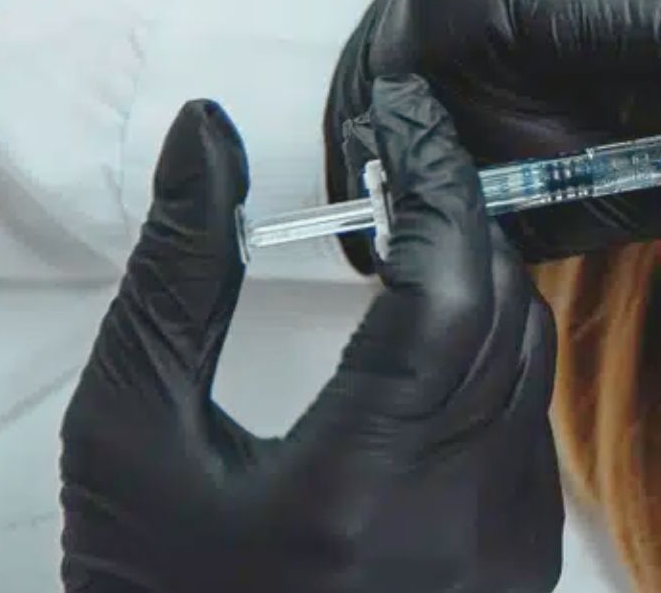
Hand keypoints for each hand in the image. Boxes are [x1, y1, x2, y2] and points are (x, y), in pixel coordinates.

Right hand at [62, 78, 561, 592]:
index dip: (435, 185)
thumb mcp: (127, 433)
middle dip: (459, 219)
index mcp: (357, 493)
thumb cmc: (149, 589)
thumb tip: (207, 135)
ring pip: (533, 363)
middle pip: (506, 315)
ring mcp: (502, 553)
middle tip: (401, 159)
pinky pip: (533, 424)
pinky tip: (432, 336)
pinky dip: (493, 358)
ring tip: (411, 233)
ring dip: (481, 282)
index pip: (447, 294)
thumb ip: (180, 279)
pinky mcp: (519, 567)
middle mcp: (457, 525)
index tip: (404, 114)